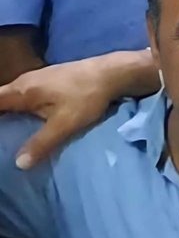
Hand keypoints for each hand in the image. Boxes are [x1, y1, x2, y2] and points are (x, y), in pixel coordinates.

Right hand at [0, 57, 115, 168]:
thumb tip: (19, 164)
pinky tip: (27, 119)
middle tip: (4, 137)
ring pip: (13, 96)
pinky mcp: (48, 79)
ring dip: (8, 111)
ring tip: (9, 131)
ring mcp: (36, 78)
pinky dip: (21, 106)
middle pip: (1, 98)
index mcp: (22, 91)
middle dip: (0, 116)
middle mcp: (24, 81)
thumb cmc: (85, 98)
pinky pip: (25, 94)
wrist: (109, 74)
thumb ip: (41, 143)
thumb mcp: (64, 124)